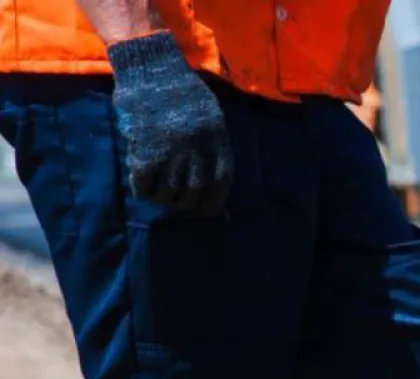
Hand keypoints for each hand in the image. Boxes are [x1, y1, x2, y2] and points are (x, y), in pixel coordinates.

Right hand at [105, 31, 234, 215]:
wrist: (153, 71)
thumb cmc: (184, 91)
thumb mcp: (212, 116)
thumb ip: (213, 144)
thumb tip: (212, 176)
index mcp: (217, 142)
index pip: (221, 183)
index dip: (214, 201)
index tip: (206, 209)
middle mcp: (197, 152)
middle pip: (194, 192)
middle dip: (187, 203)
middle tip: (179, 203)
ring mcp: (171, 154)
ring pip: (170, 194)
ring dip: (165, 200)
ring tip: (162, 196)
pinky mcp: (145, 153)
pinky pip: (144, 185)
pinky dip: (144, 191)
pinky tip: (143, 187)